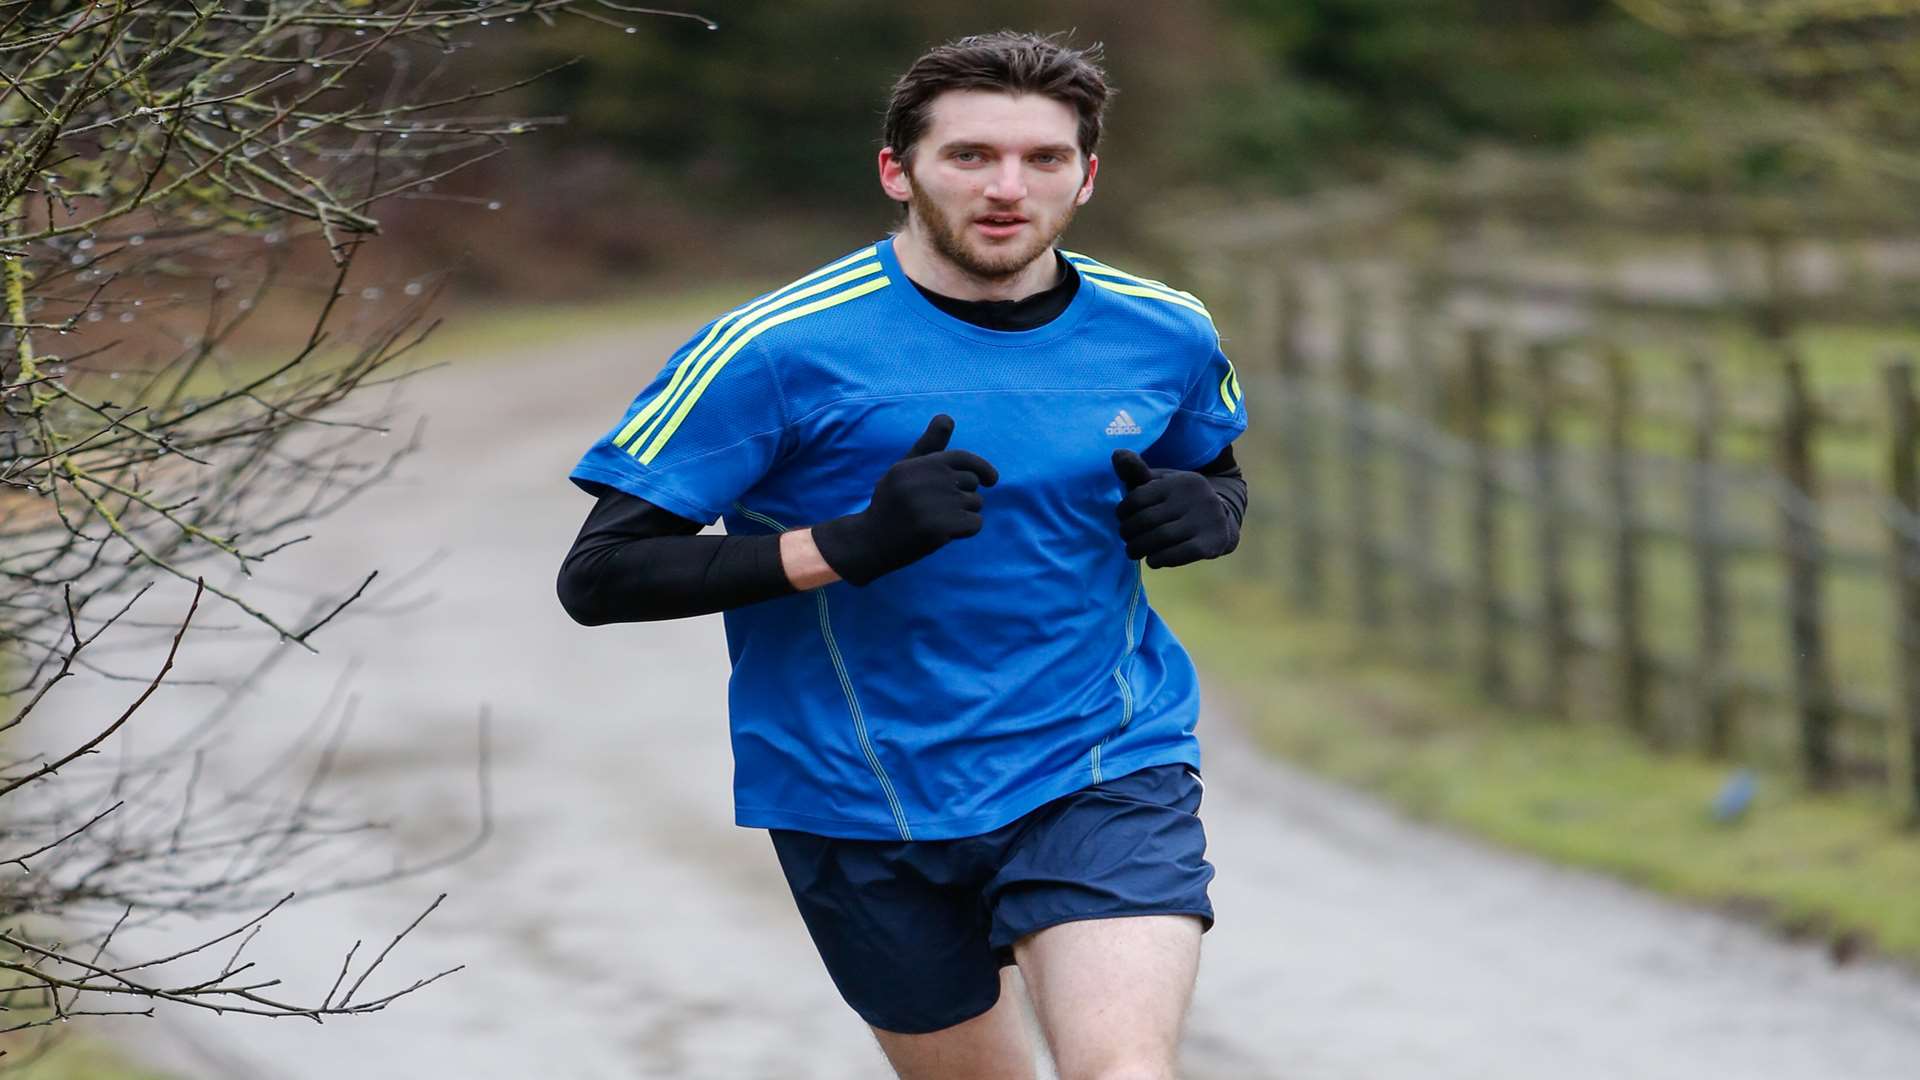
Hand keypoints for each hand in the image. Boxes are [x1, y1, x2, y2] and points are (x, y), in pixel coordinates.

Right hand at [812, 415, 998, 585]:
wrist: (871, 540)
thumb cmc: (893, 502)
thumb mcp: (905, 470)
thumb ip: (929, 445)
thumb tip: (947, 417)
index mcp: (919, 464)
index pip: (963, 458)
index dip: (983, 468)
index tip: (992, 481)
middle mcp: (927, 480)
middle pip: (972, 482)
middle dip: (965, 496)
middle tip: (940, 508)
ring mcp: (933, 505)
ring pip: (976, 503)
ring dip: (964, 514)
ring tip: (938, 520)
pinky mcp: (939, 528)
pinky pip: (976, 524)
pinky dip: (967, 530)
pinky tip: (946, 533)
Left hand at [1112, 449, 1236, 567]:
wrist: (1222, 519)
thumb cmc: (1180, 500)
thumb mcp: (1161, 482)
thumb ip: (1137, 472)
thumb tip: (1117, 454)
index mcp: (1178, 481)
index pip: (1138, 497)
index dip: (1123, 511)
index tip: (1122, 519)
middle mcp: (1194, 497)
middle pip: (1147, 520)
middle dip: (1129, 532)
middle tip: (1125, 538)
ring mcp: (1205, 520)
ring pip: (1161, 538)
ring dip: (1140, 548)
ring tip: (1134, 551)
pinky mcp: (1211, 542)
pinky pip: (1179, 554)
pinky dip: (1160, 559)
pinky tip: (1153, 560)